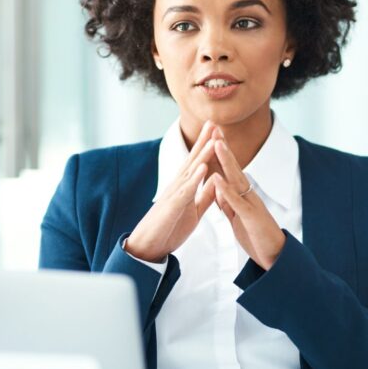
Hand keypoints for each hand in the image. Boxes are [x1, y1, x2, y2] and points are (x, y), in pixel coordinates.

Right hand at [124, 120, 220, 261]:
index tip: (217, 130)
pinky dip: (195, 179)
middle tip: (214, 121)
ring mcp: (174, 195)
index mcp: (184, 187)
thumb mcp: (194, 210)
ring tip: (213, 139)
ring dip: (202, 154)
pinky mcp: (172, 207)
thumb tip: (216, 179)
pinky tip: (203, 167)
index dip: (207, 146)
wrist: (150, 246)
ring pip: (190, 171)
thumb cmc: (170, 228)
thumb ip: (205, 195)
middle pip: (193, 159)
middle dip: (204, 141)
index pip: (198, 162)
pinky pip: (185, 191)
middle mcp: (178, 186)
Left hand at [211, 132, 285, 269]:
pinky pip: (236, 202)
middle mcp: (248, 195)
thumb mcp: (237, 217)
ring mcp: (251, 204)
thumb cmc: (255, 236)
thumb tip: (216, 189)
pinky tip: (216, 180)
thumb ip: (227, 203)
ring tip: (216, 144)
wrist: (274, 257)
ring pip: (236, 179)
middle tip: (214, 128)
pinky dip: (225, 190)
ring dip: (226, 161)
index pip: (229, 170)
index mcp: (243, 195)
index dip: (219, 154)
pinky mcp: (251, 217)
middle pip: (233, 167)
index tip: (211, 136)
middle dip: (222, 148)